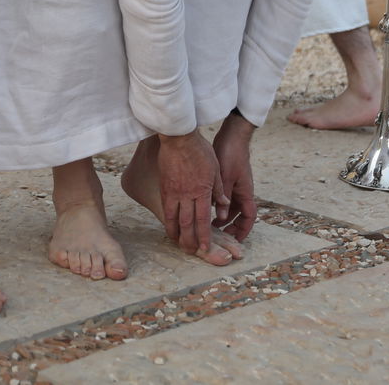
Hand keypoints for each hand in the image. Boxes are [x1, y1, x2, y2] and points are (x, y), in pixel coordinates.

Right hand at [156, 130, 225, 256]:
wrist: (179, 138)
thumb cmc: (200, 150)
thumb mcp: (216, 169)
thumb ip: (219, 190)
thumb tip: (224, 207)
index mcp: (202, 191)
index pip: (202, 220)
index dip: (203, 236)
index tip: (205, 248)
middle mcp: (186, 195)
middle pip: (187, 224)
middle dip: (189, 240)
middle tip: (191, 251)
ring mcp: (173, 192)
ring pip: (174, 219)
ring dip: (177, 234)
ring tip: (179, 244)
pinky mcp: (165, 187)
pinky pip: (166, 208)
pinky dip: (168, 220)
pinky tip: (170, 227)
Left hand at [212, 113, 256, 242]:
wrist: (232, 135)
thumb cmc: (231, 154)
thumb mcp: (227, 177)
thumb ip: (224, 197)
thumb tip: (221, 217)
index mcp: (246, 192)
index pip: (249, 216)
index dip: (244, 229)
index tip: (235, 240)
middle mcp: (242, 191)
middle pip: (239, 214)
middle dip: (230, 226)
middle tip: (217, 236)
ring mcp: (235, 185)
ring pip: (230, 207)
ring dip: (222, 217)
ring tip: (208, 225)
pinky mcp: (227, 179)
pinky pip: (224, 197)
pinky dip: (217, 205)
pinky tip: (205, 208)